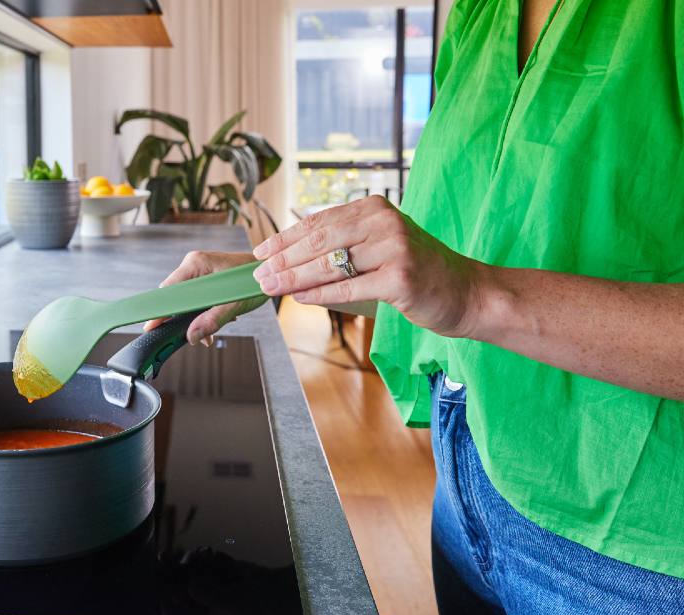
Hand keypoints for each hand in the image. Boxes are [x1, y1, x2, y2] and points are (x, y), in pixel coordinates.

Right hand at [144, 251, 268, 344]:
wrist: (270, 271)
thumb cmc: (255, 280)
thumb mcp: (235, 304)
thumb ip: (212, 320)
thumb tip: (192, 336)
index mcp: (196, 264)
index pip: (168, 290)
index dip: (160, 310)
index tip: (152, 326)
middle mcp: (193, 264)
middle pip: (174, 296)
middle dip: (182, 318)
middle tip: (193, 335)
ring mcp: (197, 270)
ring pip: (183, 299)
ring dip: (194, 317)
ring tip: (211, 329)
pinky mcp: (203, 277)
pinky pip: (192, 297)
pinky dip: (200, 312)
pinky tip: (214, 319)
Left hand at [253, 195, 485, 337]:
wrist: (465, 292)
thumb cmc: (416, 271)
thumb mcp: (379, 246)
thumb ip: (343, 245)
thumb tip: (291, 257)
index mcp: (374, 208)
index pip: (318, 221)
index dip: (284, 237)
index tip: (259, 252)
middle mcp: (383, 222)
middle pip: (319, 241)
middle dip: (283, 259)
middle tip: (257, 274)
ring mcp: (393, 248)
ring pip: (329, 265)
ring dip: (293, 278)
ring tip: (270, 287)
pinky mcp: (400, 278)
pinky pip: (348, 288)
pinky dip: (320, 294)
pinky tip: (299, 298)